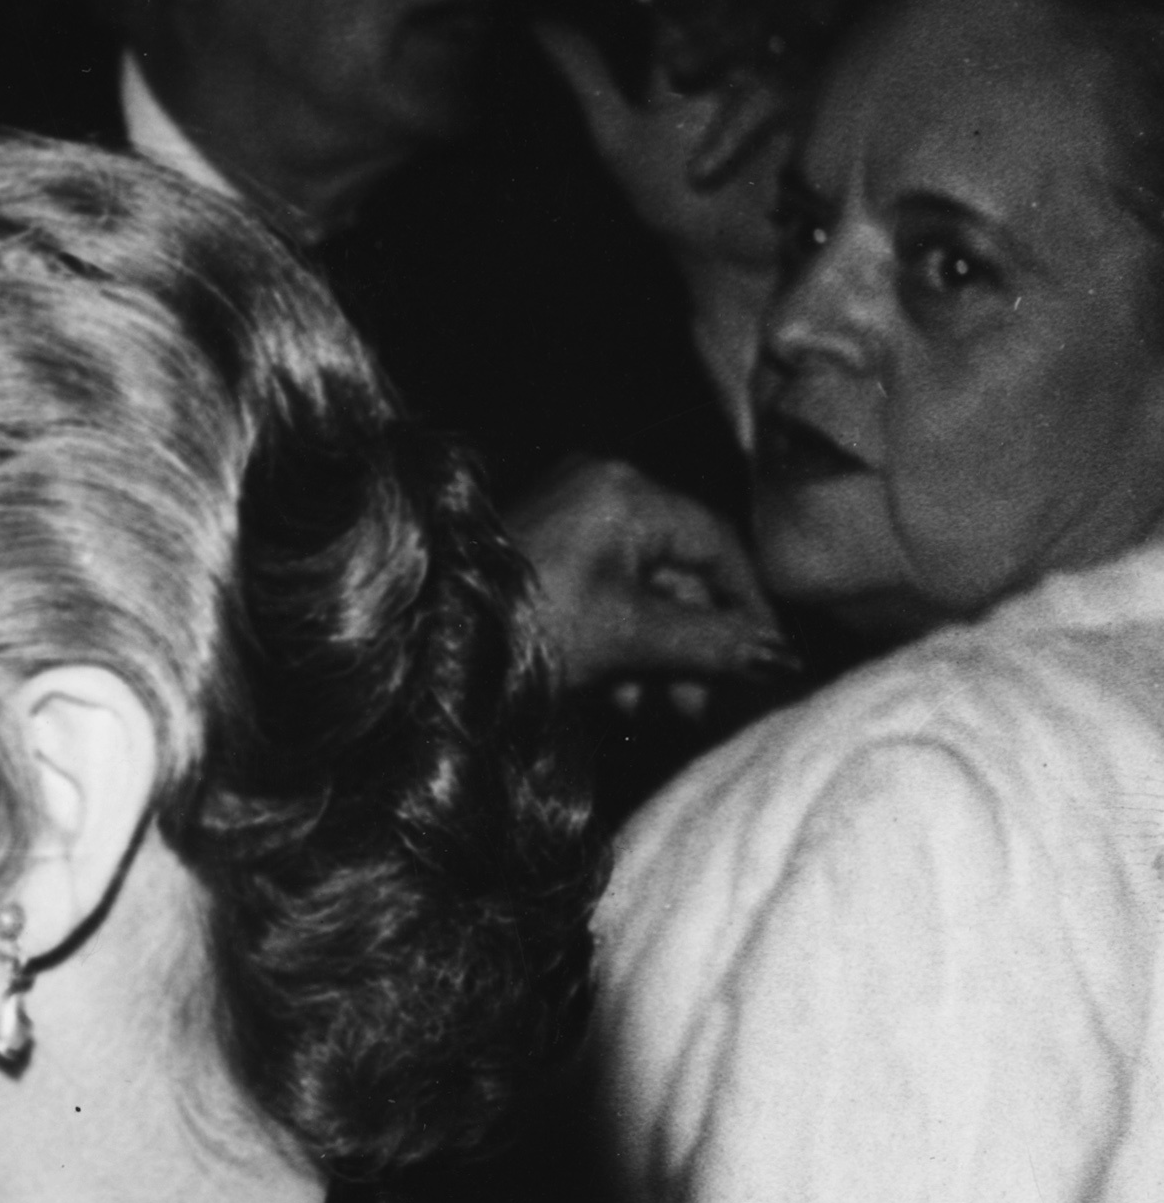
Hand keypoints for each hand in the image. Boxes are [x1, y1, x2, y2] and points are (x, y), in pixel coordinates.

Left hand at [508, 453, 790, 700]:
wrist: (419, 655)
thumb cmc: (523, 632)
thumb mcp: (629, 638)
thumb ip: (712, 645)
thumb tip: (782, 660)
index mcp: (625, 491)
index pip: (716, 544)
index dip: (748, 607)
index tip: (770, 659)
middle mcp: (596, 492)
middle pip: (676, 573)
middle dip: (698, 645)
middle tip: (713, 705)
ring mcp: (561, 522)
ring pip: (636, 593)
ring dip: (660, 656)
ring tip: (674, 711)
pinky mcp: (535, 561)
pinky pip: (597, 599)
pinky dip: (617, 646)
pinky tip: (625, 698)